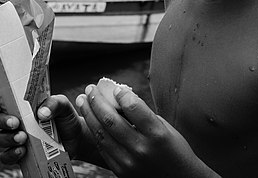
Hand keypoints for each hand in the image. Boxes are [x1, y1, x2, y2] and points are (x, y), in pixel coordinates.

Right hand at [0, 92, 86, 164]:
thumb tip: (41, 113)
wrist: (76, 138)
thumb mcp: (63, 105)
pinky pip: (6, 156)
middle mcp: (14, 119)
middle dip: (1, 121)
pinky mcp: (19, 153)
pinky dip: (11, 155)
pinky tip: (22, 152)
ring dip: (7, 138)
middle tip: (16, 123)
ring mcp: (15, 137)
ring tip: (23, 138)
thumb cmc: (65, 117)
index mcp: (20, 103)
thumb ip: (54, 104)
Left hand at [78, 84, 218, 176]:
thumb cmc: (174, 149)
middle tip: (90, 88)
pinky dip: (95, 132)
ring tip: (82, 101)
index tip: (115, 87)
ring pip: (101, 134)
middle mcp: (141, 148)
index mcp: (157, 134)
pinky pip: (103, 149)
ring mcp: (129, 162)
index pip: (133, 107)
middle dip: (96, 101)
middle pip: (111, 119)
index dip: (121, 94)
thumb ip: (143, 114)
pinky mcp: (121, 171)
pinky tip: (91, 121)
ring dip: (89, 114)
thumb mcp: (165, 127)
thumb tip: (120, 97)